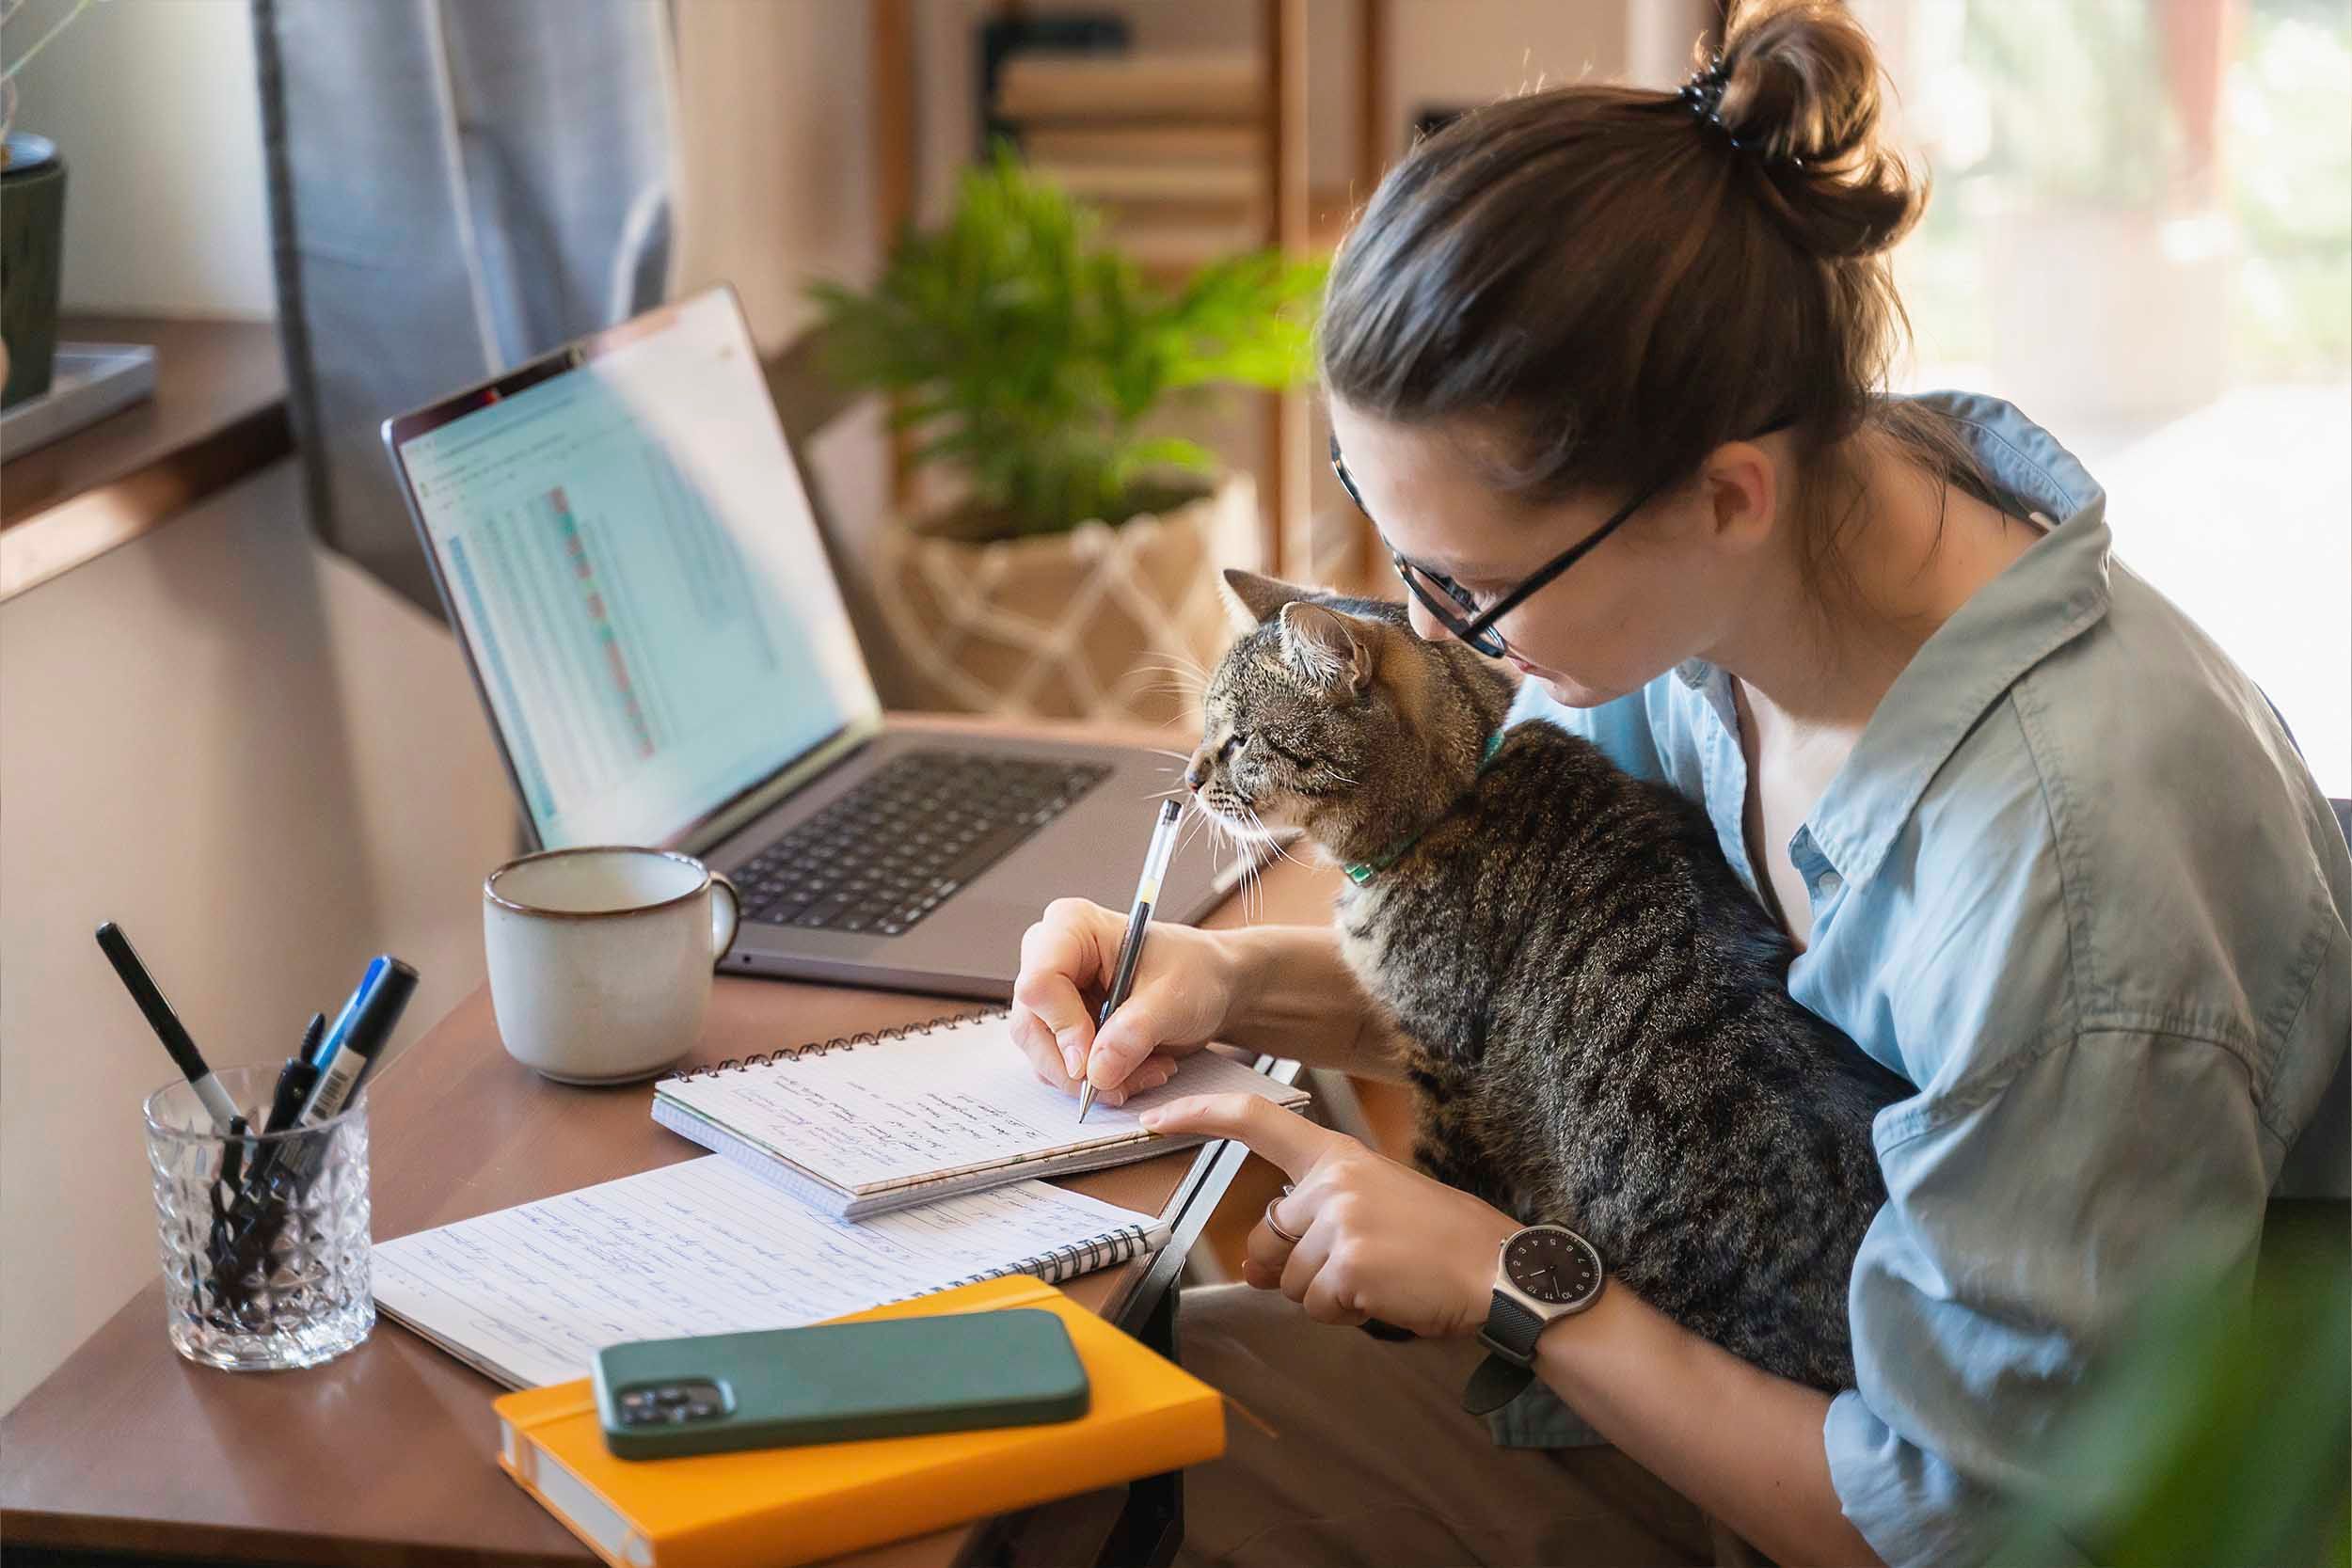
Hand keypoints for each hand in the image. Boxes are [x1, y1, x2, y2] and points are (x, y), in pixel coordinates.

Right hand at [1009, 898, 1236, 1105]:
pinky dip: (1097, 1080)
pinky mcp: (1060, 1025)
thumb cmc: (1194, 972)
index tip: (1091, 1062)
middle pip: (1031, 1025)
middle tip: (1122, 1082)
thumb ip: (1134, 1033)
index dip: (1062, 1027)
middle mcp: (1050, 957)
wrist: (1210, 986)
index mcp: (1071, 927)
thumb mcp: (1174, 999)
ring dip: (1093, 1078)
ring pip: (1042, 1053)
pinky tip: (1135, 1069)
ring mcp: (1052, 994)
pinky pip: (1059, 1066)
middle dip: (1078, 1066)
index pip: (1039, 982)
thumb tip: (1096, 1072)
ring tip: (1144, 1070)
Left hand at [1139, 1093, 1518, 1337]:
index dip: (1202, 1114)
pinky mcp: (1347, 1266)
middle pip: (1267, 1237)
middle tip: (1359, 1266)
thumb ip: (1312, 1220)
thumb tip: (1253, 1265)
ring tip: (1380, 1277)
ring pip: (1289, 1281)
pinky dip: (1346, 1314)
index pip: (1258, 1121)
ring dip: (1327, 1294)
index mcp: (1338, 1156)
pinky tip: (1385, 1296)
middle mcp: (1331, 1182)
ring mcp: (1338, 1223)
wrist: (1497, 1269)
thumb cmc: (1439, 1239)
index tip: (1157, 1115)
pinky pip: (1316, 1307)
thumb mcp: (1374, 1205)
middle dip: (1296, 1266)